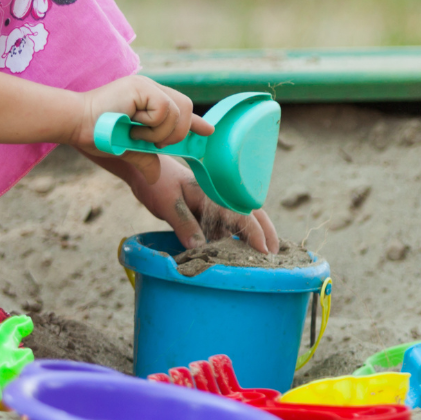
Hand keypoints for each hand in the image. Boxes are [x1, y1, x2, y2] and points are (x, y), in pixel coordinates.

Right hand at [71, 75, 212, 180]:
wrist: (74, 123)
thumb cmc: (94, 134)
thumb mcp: (126, 149)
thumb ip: (146, 157)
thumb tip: (155, 177)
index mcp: (148, 101)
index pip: (180, 109)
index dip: (195, 122)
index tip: (208, 131)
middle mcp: (151, 90)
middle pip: (185, 108)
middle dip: (175, 133)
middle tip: (152, 142)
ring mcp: (148, 86)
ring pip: (177, 112)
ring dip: (158, 132)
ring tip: (135, 132)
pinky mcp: (143, 87)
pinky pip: (164, 111)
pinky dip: (152, 125)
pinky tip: (133, 125)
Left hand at [134, 156, 280, 253]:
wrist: (144, 166)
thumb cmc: (156, 182)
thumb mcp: (167, 203)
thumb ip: (184, 224)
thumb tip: (199, 248)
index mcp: (213, 193)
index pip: (241, 215)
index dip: (255, 234)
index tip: (265, 251)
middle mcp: (218, 196)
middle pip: (251, 213)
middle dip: (266, 231)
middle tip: (276, 253)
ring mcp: (213, 201)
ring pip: (241, 217)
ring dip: (254, 232)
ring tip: (264, 252)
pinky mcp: (206, 206)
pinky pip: (226, 221)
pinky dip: (236, 233)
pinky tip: (237, 247)